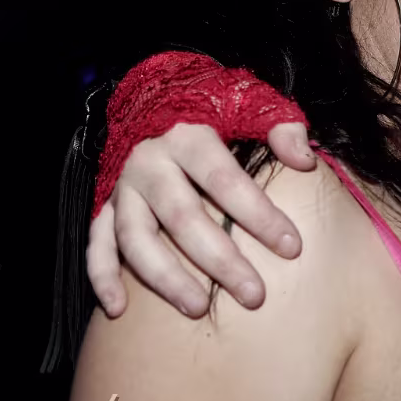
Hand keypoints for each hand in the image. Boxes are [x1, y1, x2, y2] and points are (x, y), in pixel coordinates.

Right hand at [87, 121, 314, 317]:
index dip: (259, 215)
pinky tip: (118, 310)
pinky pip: (96, 243)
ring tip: (197, 308)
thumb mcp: (249, 100)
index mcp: (187, 135)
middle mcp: (149, 163)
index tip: (292, 247)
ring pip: (137, 239)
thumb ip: (279, 125)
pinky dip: (102, 276)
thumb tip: (304, 160)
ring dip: (165, 278)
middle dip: (220, 260)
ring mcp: (122, 186)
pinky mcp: (104, 203)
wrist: (150, 90)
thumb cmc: (210, 103)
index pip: (226, 181)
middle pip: (183, 218)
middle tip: (254, 294)